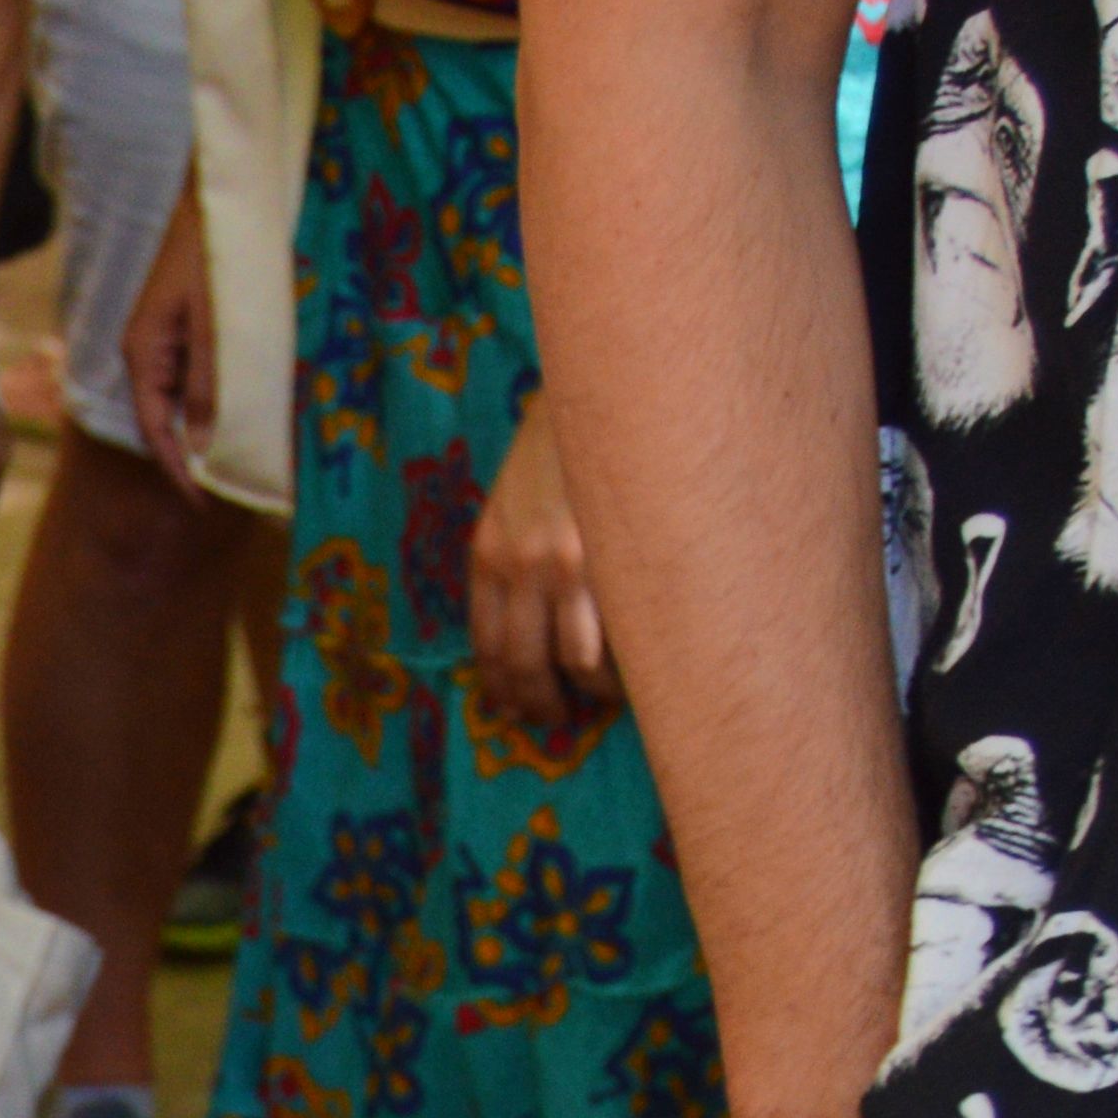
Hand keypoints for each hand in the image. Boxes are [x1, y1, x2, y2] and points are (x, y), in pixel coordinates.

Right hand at [122, 172, 217, 490]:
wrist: (213, 198)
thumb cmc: (214, 254)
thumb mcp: (216, 322)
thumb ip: (210, 382)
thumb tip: (206, 444)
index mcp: (144, 353)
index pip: (156, 430)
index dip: (178, 469)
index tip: (205, 501)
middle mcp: (147, 353)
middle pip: (165, 421)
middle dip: (193, 456)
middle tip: (231, 488)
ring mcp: (163, 341)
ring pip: (182, 399)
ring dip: (207, 428)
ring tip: (240, 456)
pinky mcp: (183, 328)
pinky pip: (194, 377)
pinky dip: (215, 398)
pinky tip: (241, 409)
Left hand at [471, 403, 620, 739]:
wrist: (598, 398)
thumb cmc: (560, 451)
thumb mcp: (513, 504)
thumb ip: (511, 557)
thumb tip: (527, 622)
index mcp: (488, 554)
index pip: (485, 643)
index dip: (500, 687)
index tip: (513, 708)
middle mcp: (519, 566)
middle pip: (520, 663)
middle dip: (537, 702)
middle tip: (553, 720)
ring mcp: (566, 566)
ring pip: (571, 662)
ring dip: (585, 695)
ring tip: (598, 703)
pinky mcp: (611, 561)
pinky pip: (613, 638)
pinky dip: (620, 668)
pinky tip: (632, 674)